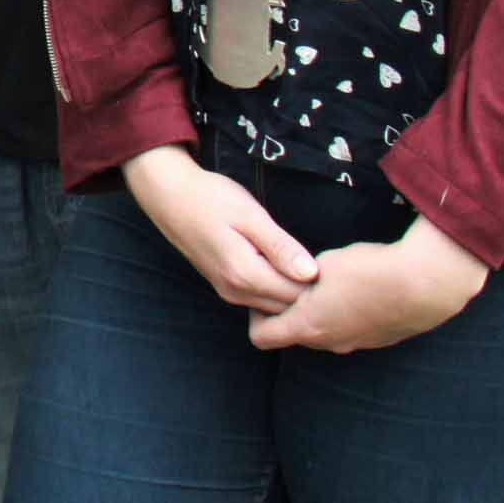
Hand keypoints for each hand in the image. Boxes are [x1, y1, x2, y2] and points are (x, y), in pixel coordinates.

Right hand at [122, 145, 317, 312]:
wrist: (169, 196)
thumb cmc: (211, 198)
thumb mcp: (250, 216)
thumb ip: (280, 247)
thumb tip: (312, 274)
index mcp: (245, 274)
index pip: (297, 295)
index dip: (321, 284)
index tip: (334, 264)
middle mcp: (236, 291)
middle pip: (287, 306)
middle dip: (310, 293)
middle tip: (330, 266)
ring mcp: (229, 292)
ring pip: (274, 305)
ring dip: (294, 291)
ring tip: (311, 266)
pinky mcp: (225, 286)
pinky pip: (261, 299)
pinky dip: (278, 289)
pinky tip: (288, 268)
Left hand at [252, 214, 490, 352]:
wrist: (425, 283)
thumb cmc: (369, 269)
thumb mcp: (324, 264)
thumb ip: (301, 277)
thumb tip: (295, 279)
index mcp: (307, 326)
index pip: (261, 337)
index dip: (256, 316)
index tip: (264, 294)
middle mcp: (329, 343)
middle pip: (295, 334)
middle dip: (290, 311)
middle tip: (295, 283)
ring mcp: (356, 344)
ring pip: (326, 332)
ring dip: (321, 313)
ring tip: (332, 284)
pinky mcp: (380, 340)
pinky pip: (353, 330)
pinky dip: (348, 315)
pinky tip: (361, 291)